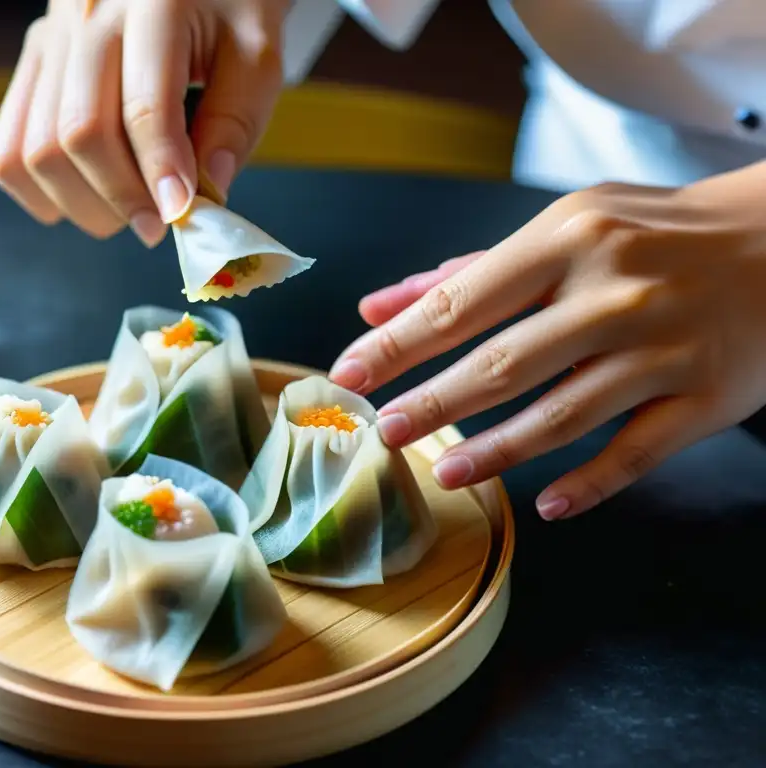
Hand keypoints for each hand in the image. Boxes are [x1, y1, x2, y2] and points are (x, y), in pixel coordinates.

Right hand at [0, 0, 286, 246]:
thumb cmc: (230, 7)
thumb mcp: (257, 54)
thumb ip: (236, 122)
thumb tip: (204, 195)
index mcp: (153, 4)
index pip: (143, 107)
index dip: (161, 173)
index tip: (180, 216)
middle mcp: (88, 14)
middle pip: (80, 134)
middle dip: (122, 197)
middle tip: (157, 223)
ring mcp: (51, 36)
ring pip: (37, 149)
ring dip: (84, 202)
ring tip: (128, 210)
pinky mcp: (33, 58)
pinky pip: (8, 148)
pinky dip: (41, 191)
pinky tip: (85, 196)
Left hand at [330, 165, 765, 519]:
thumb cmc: (655, 234)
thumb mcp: (565, 227)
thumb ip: (469, 270)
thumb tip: (378, 308)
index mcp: (569, 238)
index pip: (461, 302)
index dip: (397, 346)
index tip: (347, 375)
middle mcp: (614, 293)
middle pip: (503, 364)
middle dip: (432, 403)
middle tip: (383, 433)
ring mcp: (664, 348)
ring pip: (563, 416)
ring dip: (496, 451)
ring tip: (444, 472)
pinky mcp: (707, 398)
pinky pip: (638, 453)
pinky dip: (591, 483)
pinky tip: (549, 505)